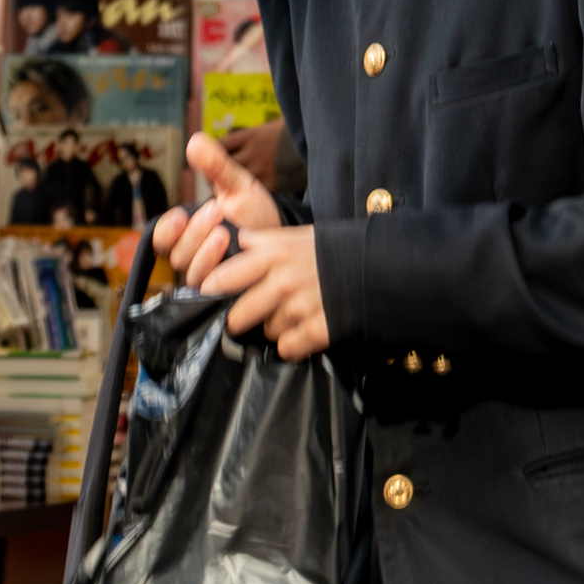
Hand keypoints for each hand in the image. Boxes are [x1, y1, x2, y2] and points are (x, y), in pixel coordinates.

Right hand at [153, 132, 282, 288]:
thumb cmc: (254, 212)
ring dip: (206, 254)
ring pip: (193, 275)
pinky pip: (215, 294)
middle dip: (194, 235)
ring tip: (225, 234)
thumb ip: (216, 166)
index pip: (161, 239)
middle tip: (215, 212)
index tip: (181, 216)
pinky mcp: (227, 295)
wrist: (283, 238)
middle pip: (177, 255)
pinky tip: (236, 259)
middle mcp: (193, 259)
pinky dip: (222, 277)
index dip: (167, 230)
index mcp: (187, 235)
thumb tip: (195, 141)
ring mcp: (209, 279)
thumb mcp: (237, 186)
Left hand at [203, 225, 330, 359]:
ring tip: (287, 318)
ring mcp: (300, 308)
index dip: (213, 288)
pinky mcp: (318, 329)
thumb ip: (264, 240)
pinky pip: (288, 348)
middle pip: (241, 314)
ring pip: (267, 331)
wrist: (376, 266)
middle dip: (238, 320)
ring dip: (272, 329)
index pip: (227, 276)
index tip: (206, 295)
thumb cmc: (332, 248)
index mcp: (274, 255)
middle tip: (239, 321)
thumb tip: (238, 240)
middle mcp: (283, 281)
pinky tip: (300, 334)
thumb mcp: (296, 235)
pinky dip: (291, 345)